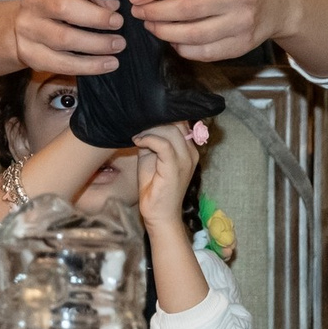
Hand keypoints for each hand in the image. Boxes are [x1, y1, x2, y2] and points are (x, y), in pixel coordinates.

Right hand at [8, 0, 125, 75]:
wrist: (21, 26)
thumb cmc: (55, 5)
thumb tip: (113, 6)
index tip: (114, 3)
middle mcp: (33, 1)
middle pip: (63, 8)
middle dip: (96, 18)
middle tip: (119, 24)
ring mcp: (28, 28)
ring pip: (63, 39)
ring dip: (96, 44)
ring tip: (118, 45)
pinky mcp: (30, 53)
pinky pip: (61, 63)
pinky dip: (88, 65)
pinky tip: (107, 64)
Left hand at [130, 0, 296, 63]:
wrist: (279, 2)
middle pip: (186, 9)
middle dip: (155, 13)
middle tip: (138, 13)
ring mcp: (242, 24)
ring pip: (193, 35)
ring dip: (164, 32)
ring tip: (151, 26)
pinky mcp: (242, 45)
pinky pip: (204, 52)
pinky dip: (182, 48)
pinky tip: (172, 40)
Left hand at [134, 123, 201, 237]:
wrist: (159, 214)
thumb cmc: (154, 186)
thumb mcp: (151, 157)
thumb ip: (152, 139)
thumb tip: (143, 122)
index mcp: (188, 149)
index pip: (181, 121)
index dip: (163, 115)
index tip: (144, 116)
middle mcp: (191, 152)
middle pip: (176, 122)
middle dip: (155, 120)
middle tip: (138, 126)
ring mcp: (185, 160)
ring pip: (170, 131)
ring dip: (149, 130)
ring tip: (137, 136)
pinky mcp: (175, 168)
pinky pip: (164, 144)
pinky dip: (148, 139)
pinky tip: (137, 142)